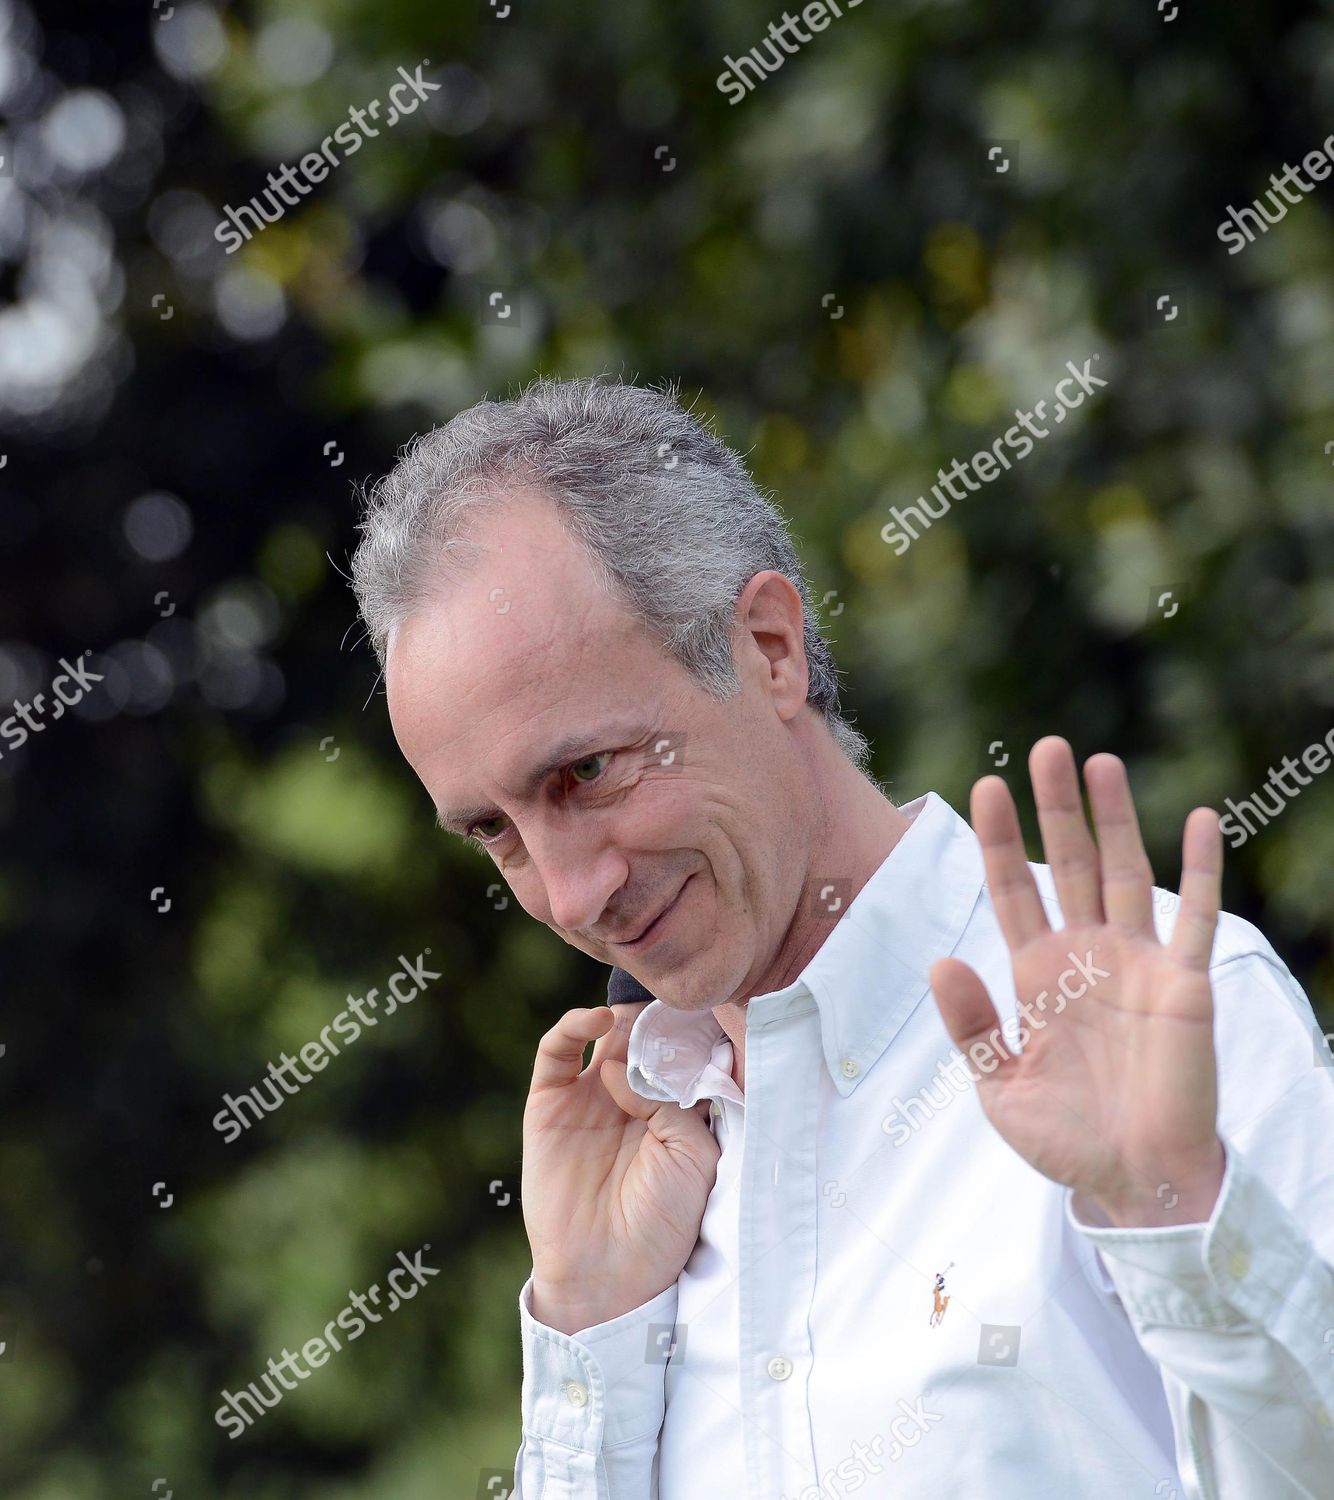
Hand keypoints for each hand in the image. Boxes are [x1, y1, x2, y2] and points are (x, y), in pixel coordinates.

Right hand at [522, 1001, 719, 1333]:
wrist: (609, 1275)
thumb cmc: (662, 1223)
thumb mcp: (693, 1156)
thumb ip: (671, 1101)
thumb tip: (627, 1065)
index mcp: (671, 1107)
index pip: (679, 1048)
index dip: (690, 1025)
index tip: (707, 1002)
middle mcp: (630, 1096)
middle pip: (642, 1034)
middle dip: (656, 1015)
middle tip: (671, 999)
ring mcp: (588, 1096)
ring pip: (603, 1034)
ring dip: (621, 1017)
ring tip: (635, 1021)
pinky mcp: (548, 1103)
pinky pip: (555, 1051)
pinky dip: (573, 1025)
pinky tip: (599, 1022)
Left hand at [928, 736, 1225, 1227]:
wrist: (1136, 1184)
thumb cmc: (1066, 1140)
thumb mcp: (999, 1086)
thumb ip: (970, 1026)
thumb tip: (941, 960)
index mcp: (1037, 974)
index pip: (1014, 891)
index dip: (1000, 841)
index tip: (985, 787)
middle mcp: (1086, 955)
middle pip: (1069, 864)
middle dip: (1056, 808)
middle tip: (1046, 747)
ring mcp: (1137, 963)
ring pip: (1125, 873)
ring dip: (1115, 819)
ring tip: (1100, 762)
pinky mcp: (1185, 984)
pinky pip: (1197, 917)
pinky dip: (1202, 870)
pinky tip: (1201, 818)